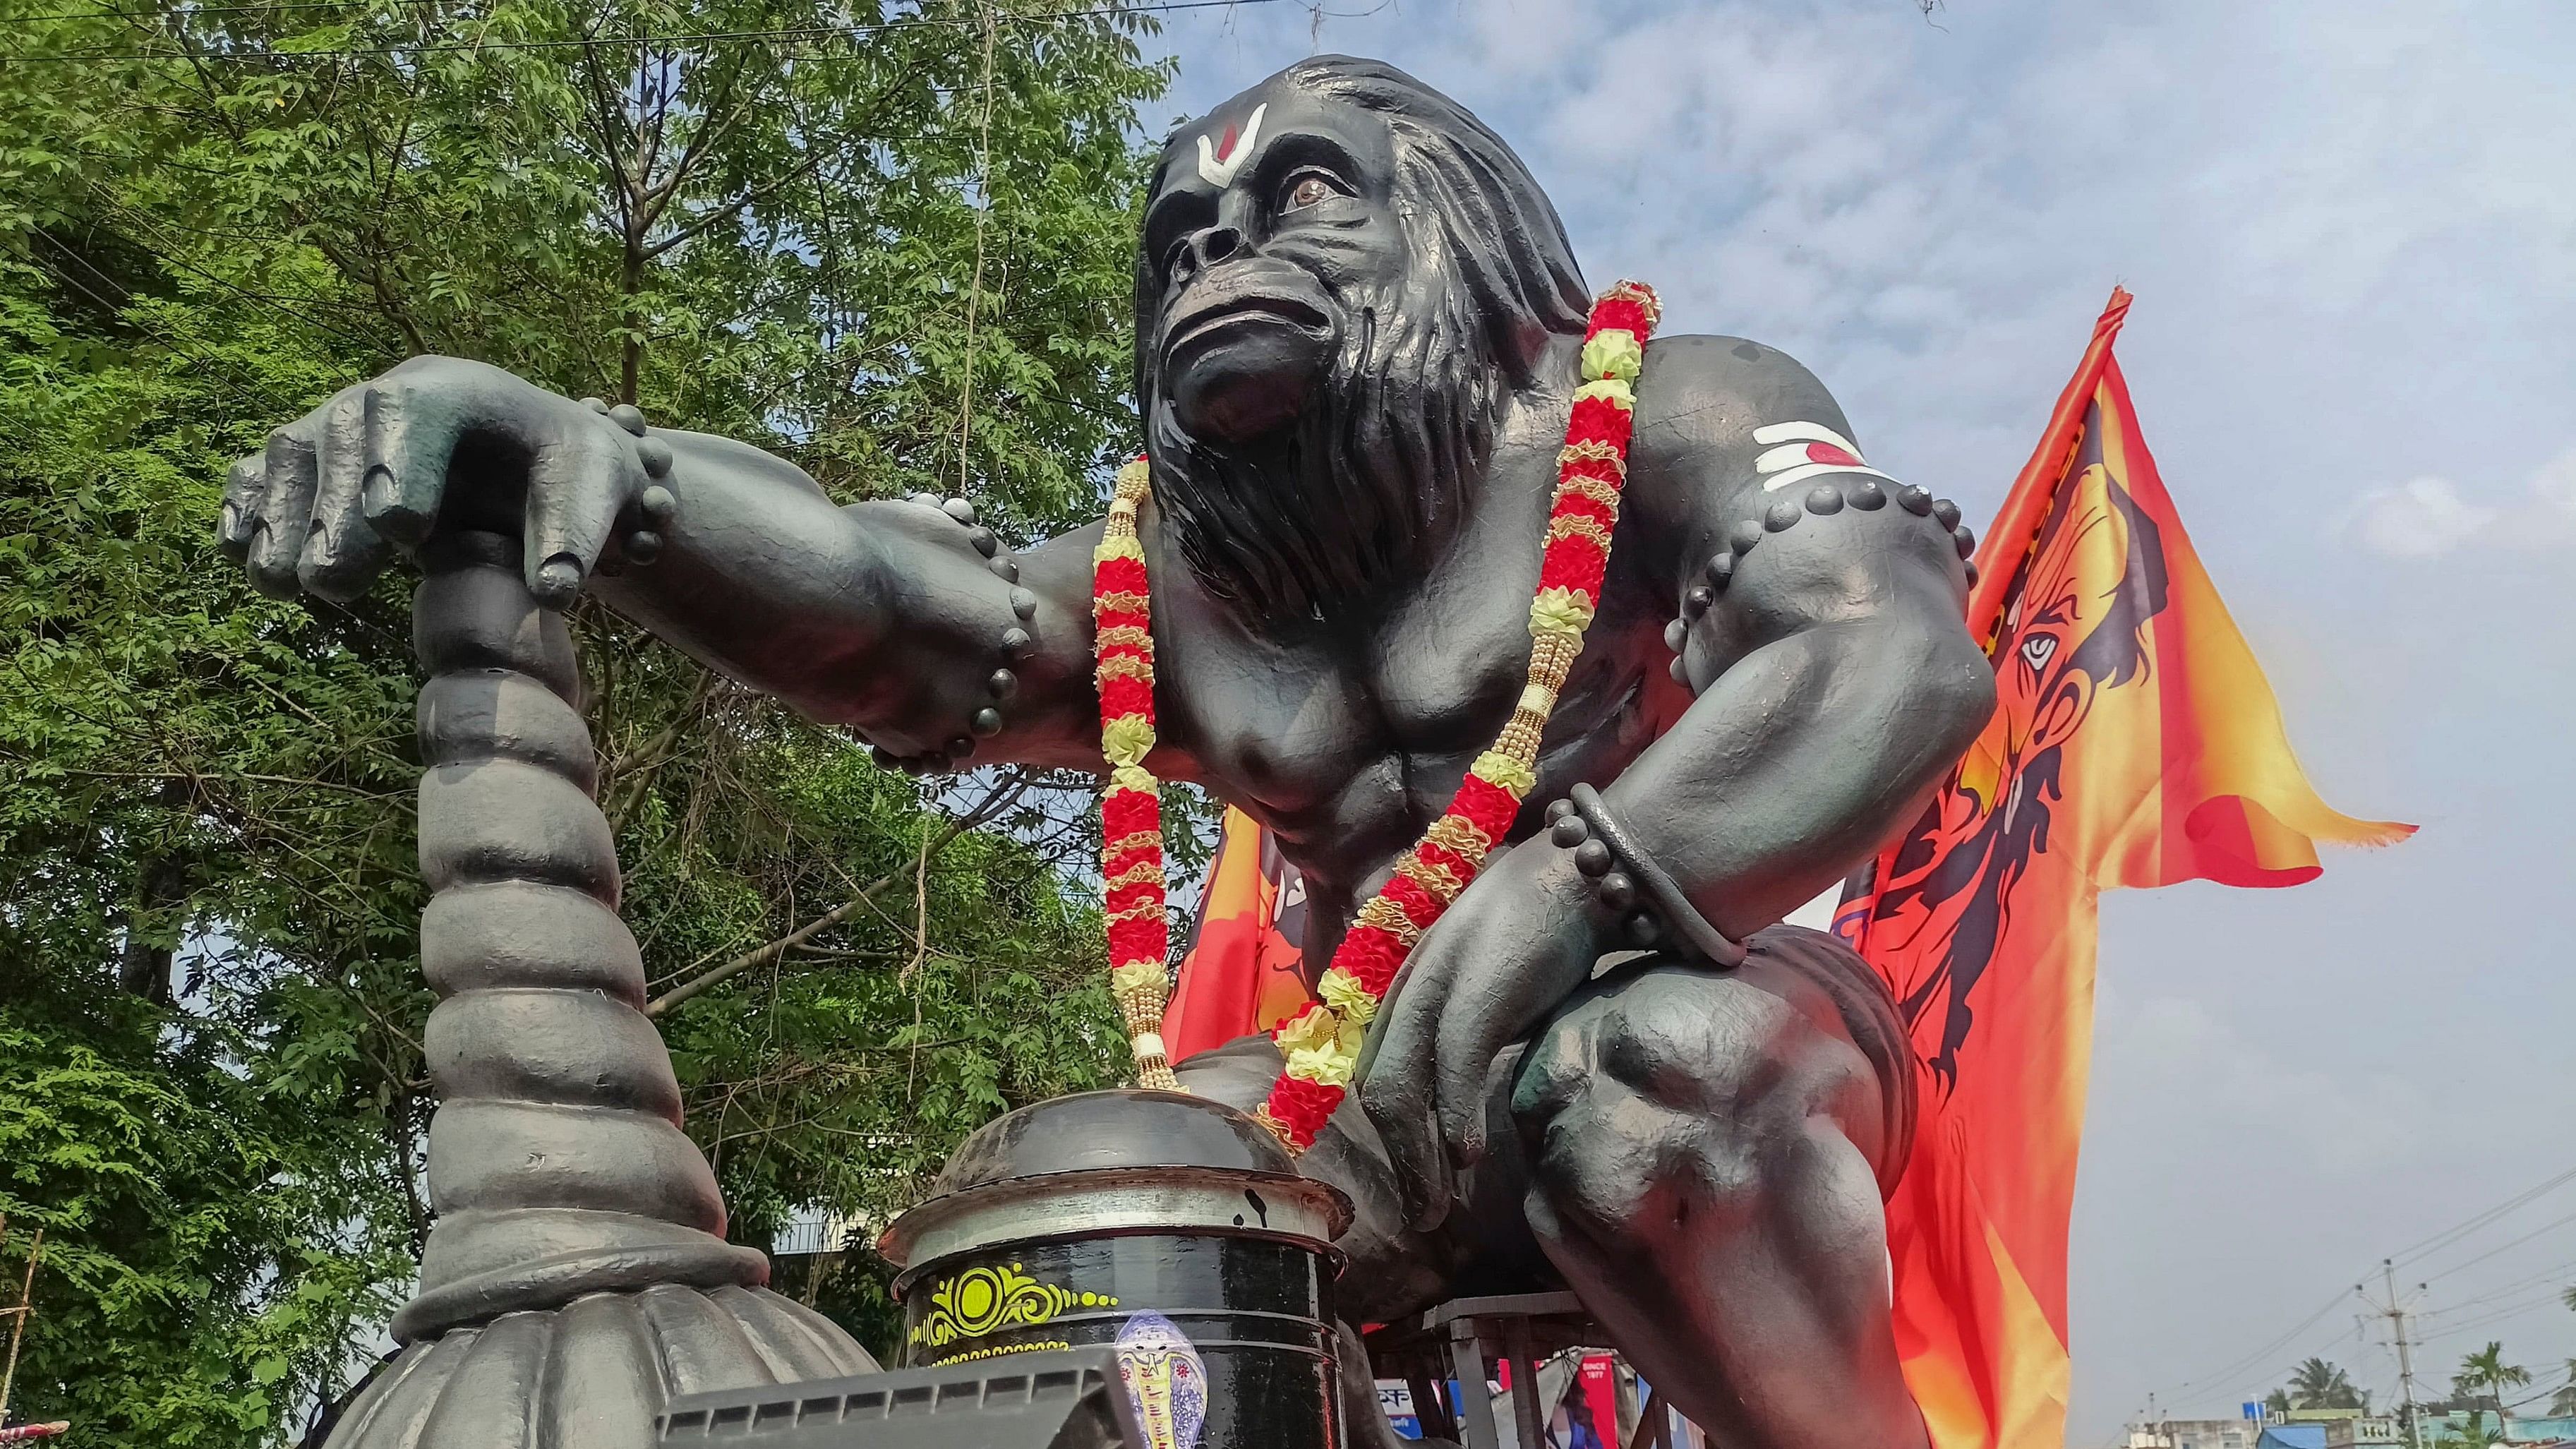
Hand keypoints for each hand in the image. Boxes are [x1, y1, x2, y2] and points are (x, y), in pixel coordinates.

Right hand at [217, 356, 657, 604]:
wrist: (536, 457)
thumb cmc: (566, 471)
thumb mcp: (593, 492)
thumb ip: (574, 536)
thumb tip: (551, 590)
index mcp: (462, 389)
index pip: (414, 407)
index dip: (399, 462)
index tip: (400, 529)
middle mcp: (391, 392)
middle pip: (343, 433)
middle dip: (333, 511)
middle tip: (334, 584)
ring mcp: (343, 419)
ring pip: (294, 451)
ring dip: (282, 518)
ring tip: (284, 585)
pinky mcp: (314, 455)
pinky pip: (262, 469)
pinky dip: (247, 507)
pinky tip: (240, 554)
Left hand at [1356, 838, 1604, 1230]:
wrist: (1586, 868)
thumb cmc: (1548, 923)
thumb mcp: (1493, 979)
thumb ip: (1470, 1023)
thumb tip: (1466, 1084)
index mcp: (1408, 979)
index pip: (1374, 1065)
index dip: (1386, 1129)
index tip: (1407, 1176)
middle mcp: (1409, 980)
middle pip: (1378, 1085)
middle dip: (1399, 1158)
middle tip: (1421, 1212)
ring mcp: (1437, 984)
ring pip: (1403, 1085)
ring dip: (1419, 1156)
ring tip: (1435, 1205)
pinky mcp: (1477, 991)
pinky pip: (1452, 1066)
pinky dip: (1455, 1118)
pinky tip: (1467, 1157)